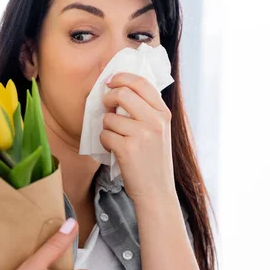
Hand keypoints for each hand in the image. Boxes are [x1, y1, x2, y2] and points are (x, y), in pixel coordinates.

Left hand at [100, 72, 177, 203]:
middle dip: (108, 99)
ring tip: (116, 139)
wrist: (157, 192)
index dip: (122, 77)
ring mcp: (142, 135)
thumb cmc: (152, 161)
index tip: (110, 81)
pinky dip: (104, 142)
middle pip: (122, 94)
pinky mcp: (128, 149)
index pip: (142, 83)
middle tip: (106, 108)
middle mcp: (156, 121)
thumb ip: (146, 111)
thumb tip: (120, 89)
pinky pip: (104, 135)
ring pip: (109, 117)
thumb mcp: (158, 132)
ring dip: (106, 128)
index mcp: (164, 114)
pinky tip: (114, 151)